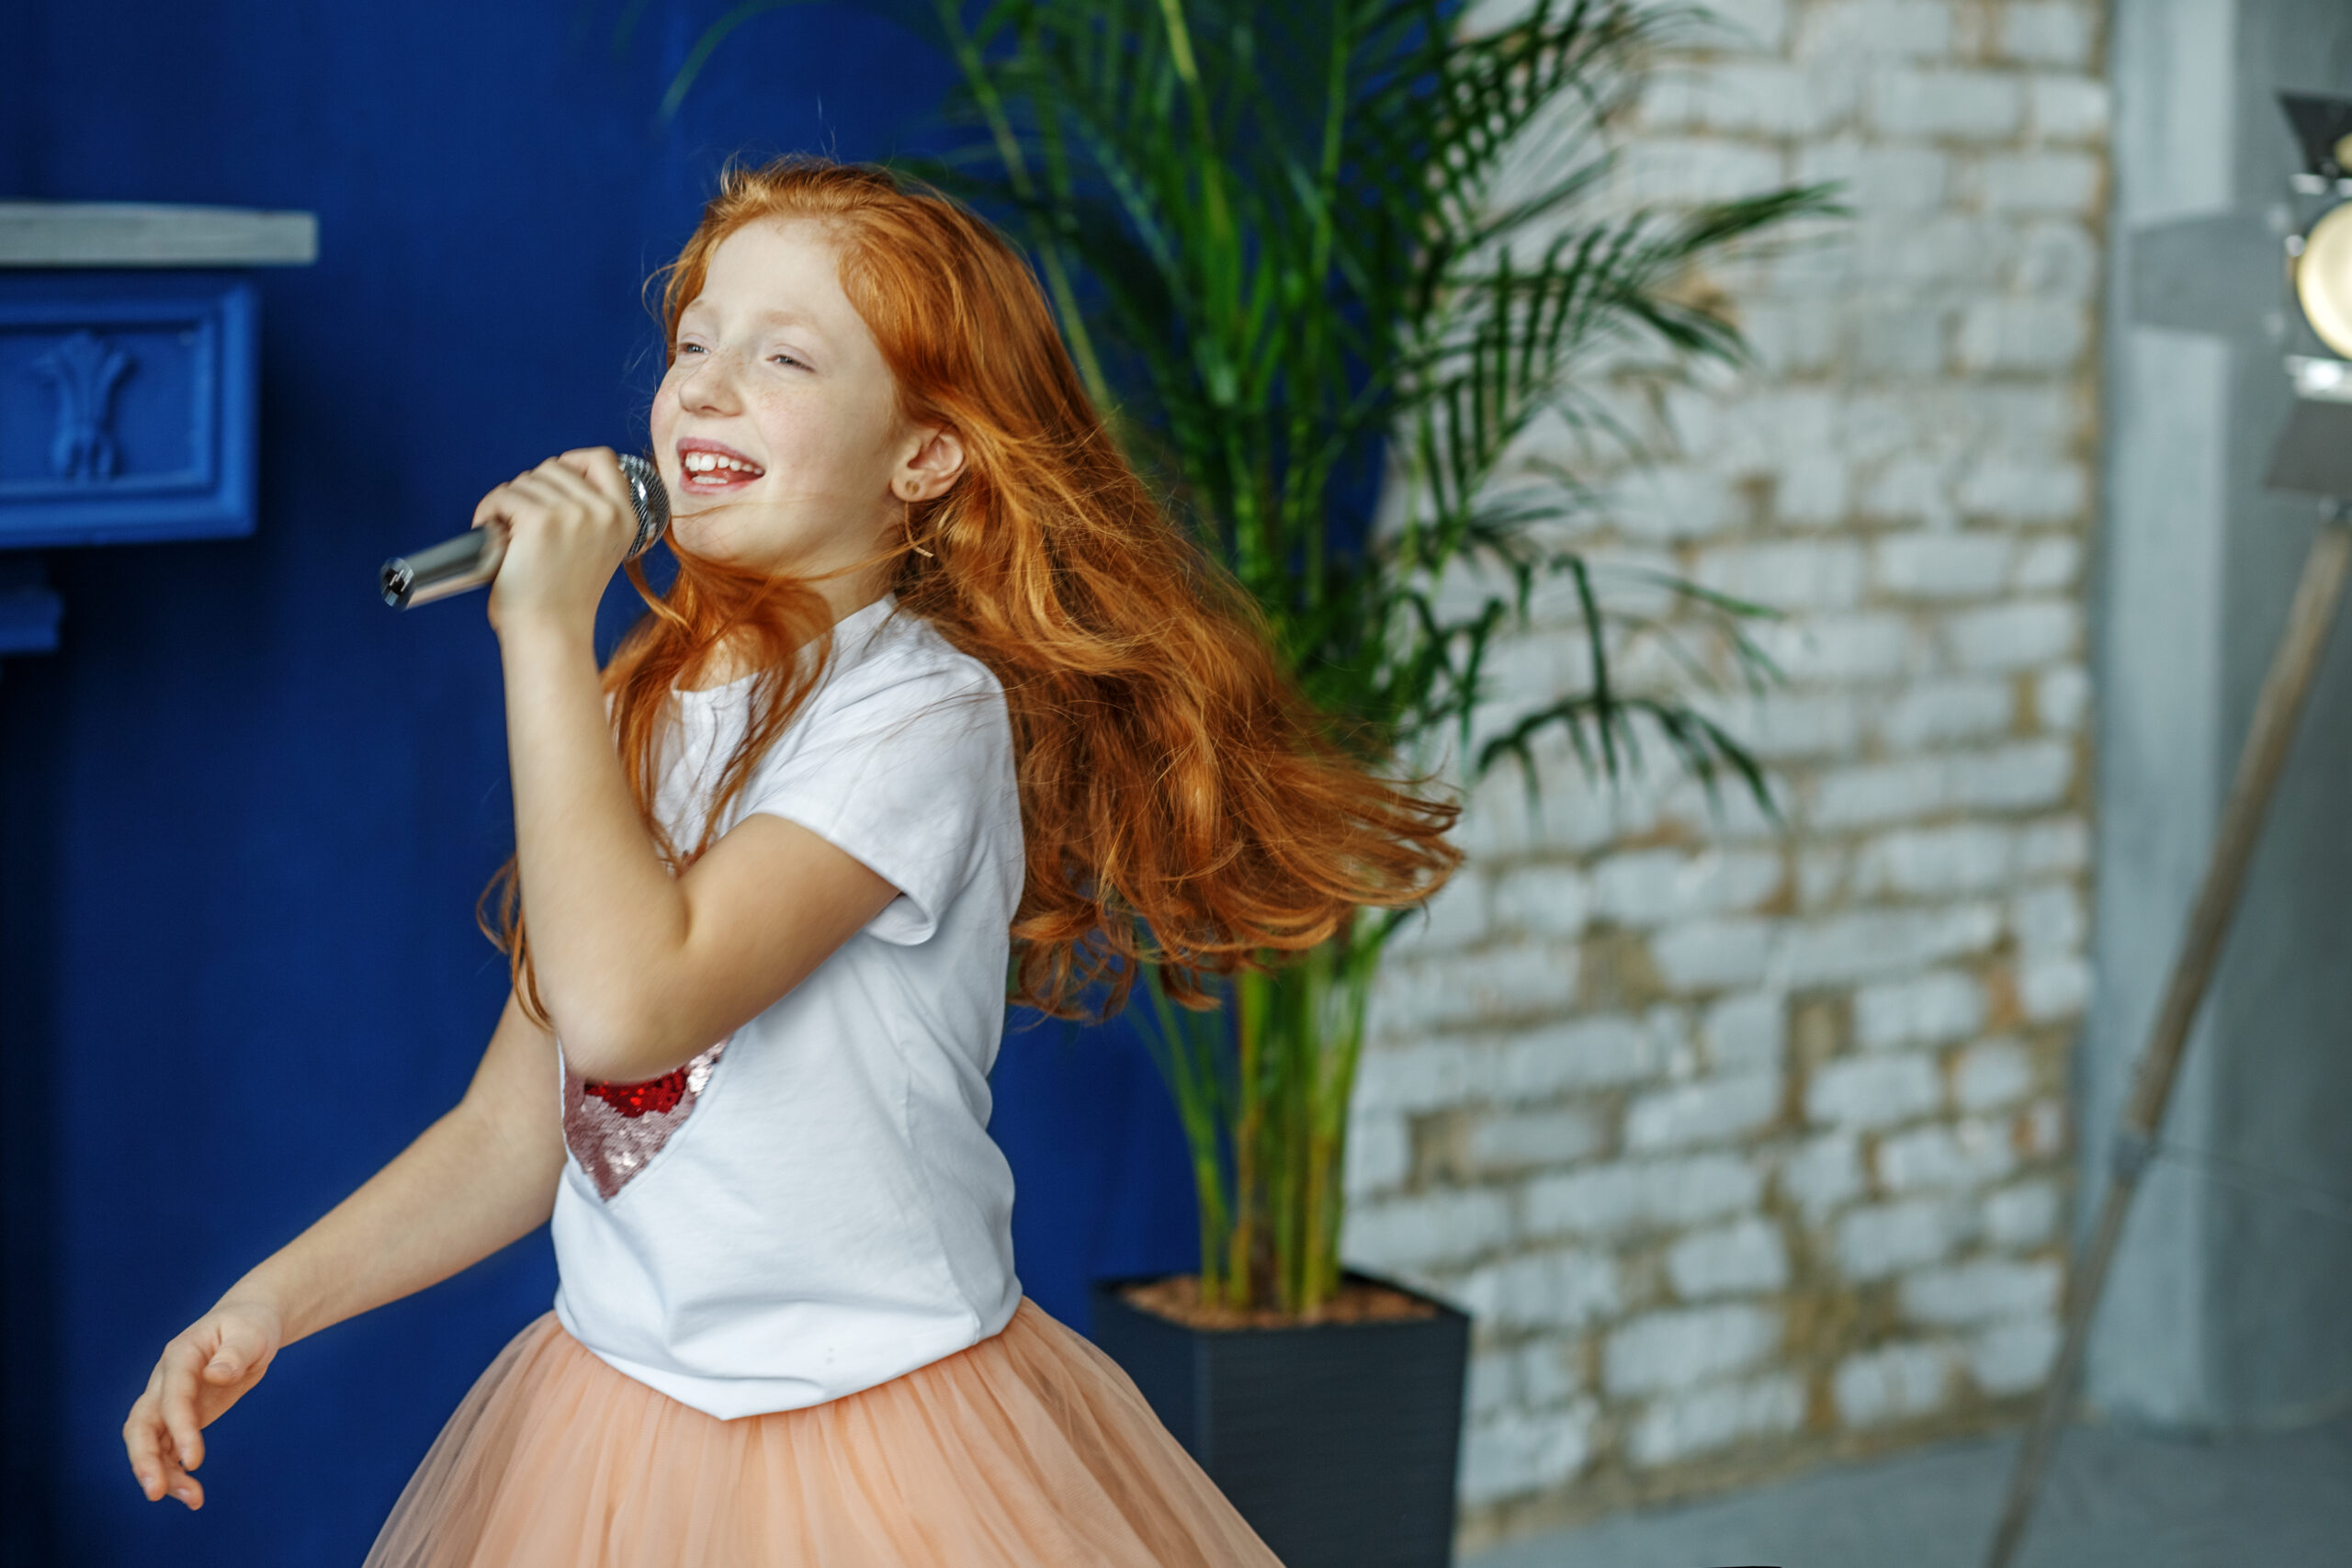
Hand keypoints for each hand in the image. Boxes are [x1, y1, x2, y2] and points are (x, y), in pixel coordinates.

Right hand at [122, 1297, 283, 1509]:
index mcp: (180, 1356)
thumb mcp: (252, 1332)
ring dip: (164, 1474)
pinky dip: (175, 1472)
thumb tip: (215, 1375)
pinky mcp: (180, 1418)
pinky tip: (192, 1493)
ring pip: (151, 1443)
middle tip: (157, 1493)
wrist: (248, 1325)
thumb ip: (235, 1352)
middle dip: (144, 1460)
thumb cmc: (251, 1325)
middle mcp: (165, 1382)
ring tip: (194, 1500)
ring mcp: (169, 1402)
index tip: (195, 1460)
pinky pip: (168, 1450)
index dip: (180, 1428)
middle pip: (140, 1424)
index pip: (172, 1397)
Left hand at [475, 447, 638, 637]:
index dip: (571, 463)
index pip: (601, 459)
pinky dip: (489, 513)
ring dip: (507, 503)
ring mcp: (574, 513)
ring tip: (507, 537)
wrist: (550, 634)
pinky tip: (493, 537)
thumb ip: (589, 512)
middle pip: (554, 467)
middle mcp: (605, 512)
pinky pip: (504, 495)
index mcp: (625, 519)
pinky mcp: (540, 519)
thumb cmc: (562, 600)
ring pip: (526, 480)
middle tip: (521, 525)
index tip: (551, 486)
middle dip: (531, 491)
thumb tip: (556, 475)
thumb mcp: (595, 548)